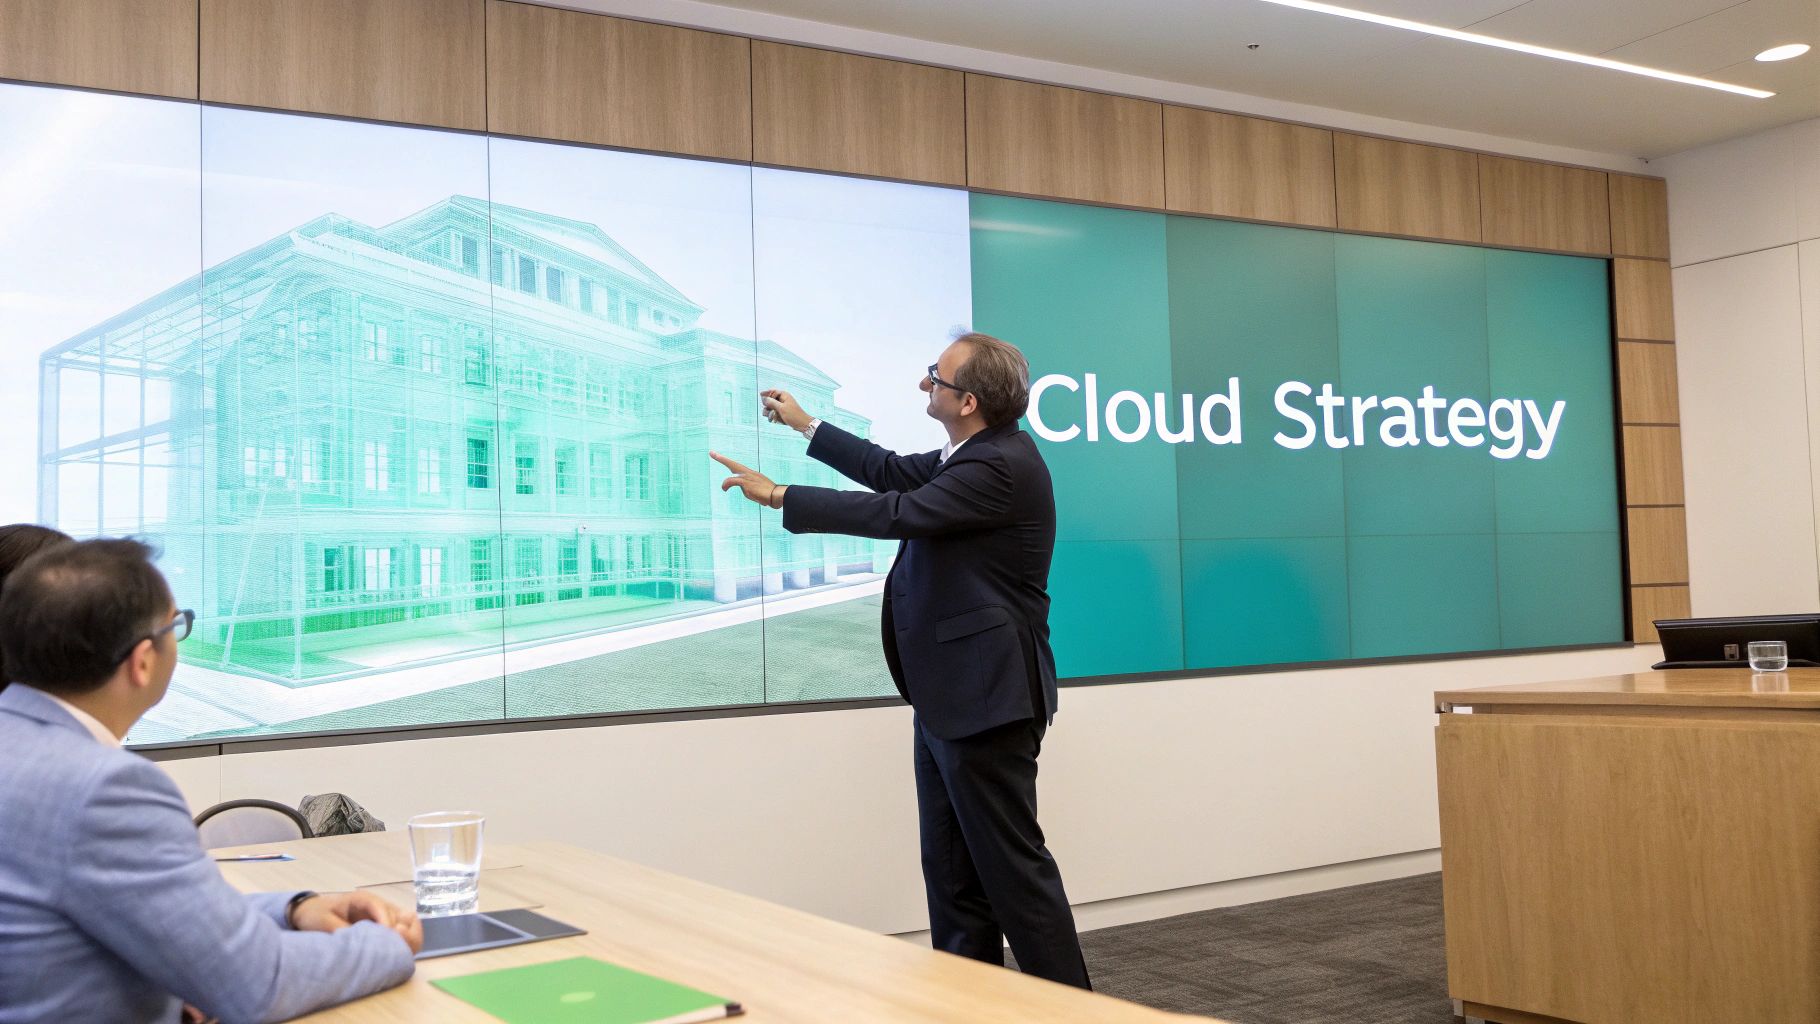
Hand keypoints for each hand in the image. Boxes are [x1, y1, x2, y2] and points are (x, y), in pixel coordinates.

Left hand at [291, 891, 423, 953]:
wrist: (311, 913)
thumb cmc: (316, 914)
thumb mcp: (324, 922)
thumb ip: (342, 930)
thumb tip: (361, 944)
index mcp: (364, 900)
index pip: (384, 909)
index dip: (387, 925)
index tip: (384, 942)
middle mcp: (379, 906)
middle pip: (404, 916)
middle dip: (404, 934)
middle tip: (395, 950)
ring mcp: (384, 915)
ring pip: (409, 924)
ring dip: (409, 938)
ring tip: (399, 953)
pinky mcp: (385, 926)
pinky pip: (405, 931)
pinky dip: (407, 942)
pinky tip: (398, 952)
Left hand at [710, 451, 784, 507]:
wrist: (777, 495)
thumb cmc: (769, 496)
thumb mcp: (758, 492)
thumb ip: (750, 490)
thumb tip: (747, 492)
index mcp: (751, 475)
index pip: (738, 467)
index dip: (729, 462)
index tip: (720, 456)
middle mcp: (749, 473)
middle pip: (732, 464)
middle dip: (721, 458)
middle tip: (711, 452)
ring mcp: (747, 477)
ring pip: (731, 478)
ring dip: (725, 484)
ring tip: (724, 489)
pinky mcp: (745, 482)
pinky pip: (731, 481)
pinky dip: (726, 484)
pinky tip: (725, 489)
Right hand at [760, 389, 812, 431]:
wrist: (802, 424)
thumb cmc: (794, 415)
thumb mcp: (781, 408)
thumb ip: (771, 402)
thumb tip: (764, 398)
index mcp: (784, 395)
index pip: (773, 391)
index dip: (766, 393)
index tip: (760, 394)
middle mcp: (782, 400)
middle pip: (770, 400)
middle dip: (768, 406)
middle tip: (769, 411)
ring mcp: (782, 407)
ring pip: (771, 408)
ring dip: (770, 413)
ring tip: (773, 418)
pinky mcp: (782, 414)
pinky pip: (774, 414)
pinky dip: (773, 417)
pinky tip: (775, 421)